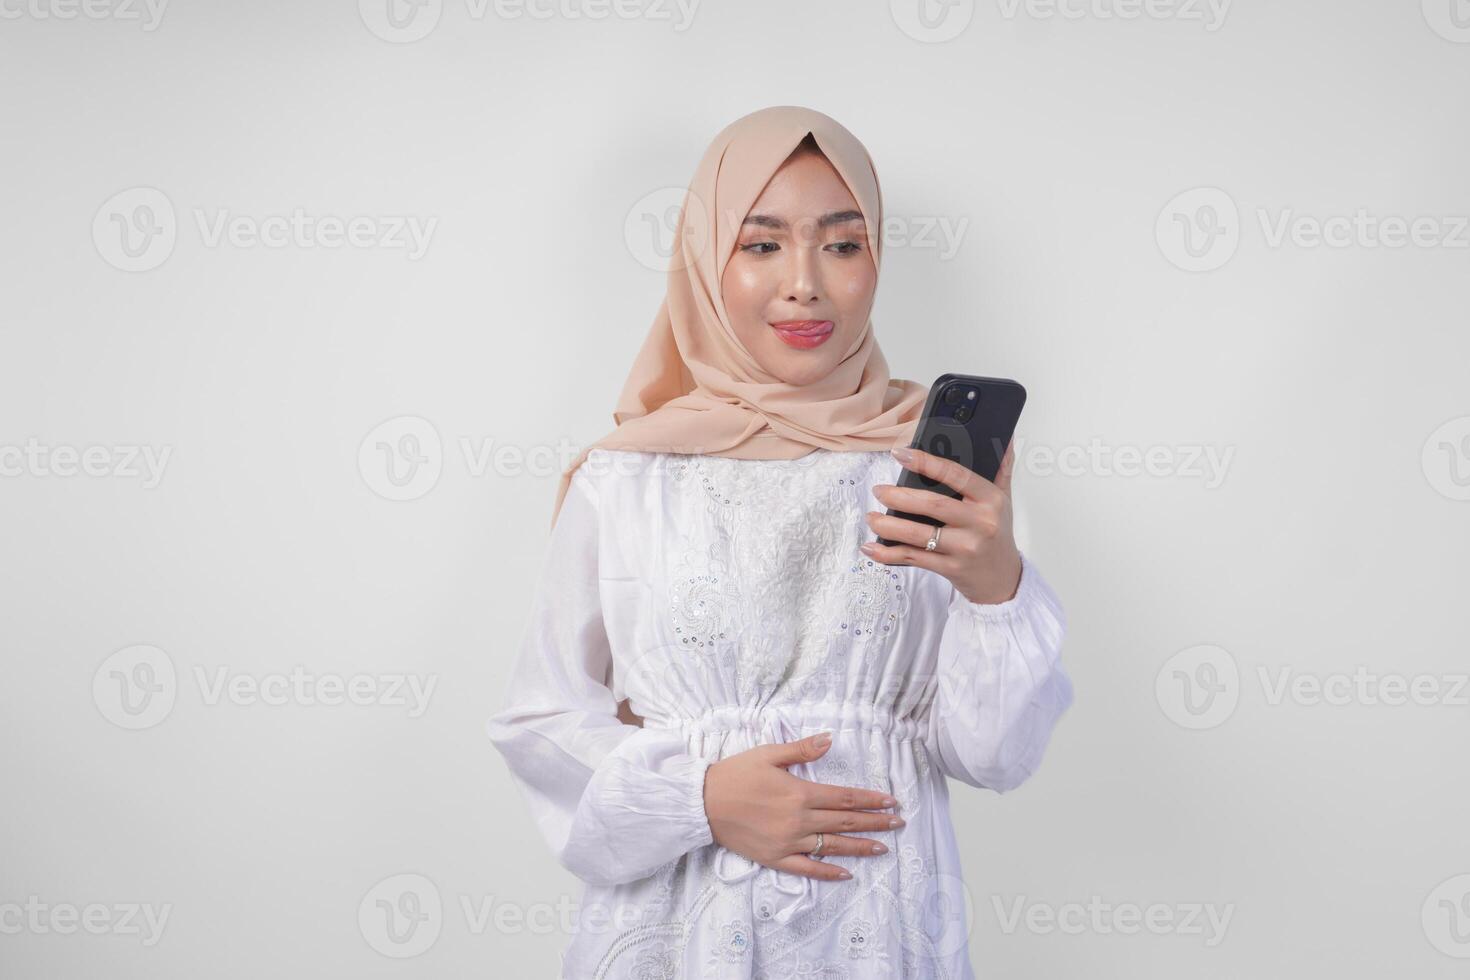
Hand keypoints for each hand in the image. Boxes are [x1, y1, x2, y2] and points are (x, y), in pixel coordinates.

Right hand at [702, 732, 903, 881]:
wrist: (702, 803)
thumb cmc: (735, 774)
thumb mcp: (768, 753)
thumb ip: (802, 749)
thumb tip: (830, 739)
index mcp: (800, 793)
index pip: (845, 797)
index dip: (871, 800)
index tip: (891, 801)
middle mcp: (799, 820)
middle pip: (845, 821)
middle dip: (875, 822)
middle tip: (898, 823)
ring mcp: (788, 842)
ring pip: (833, 846)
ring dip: (860, 846)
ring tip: (883, 848)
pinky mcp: (776, 858)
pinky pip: (807, 870)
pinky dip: (827, 872)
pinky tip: (846, 874)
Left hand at [860, 443, 1021, 604]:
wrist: (1003, 578)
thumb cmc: (997, 533)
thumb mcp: (1004, 498)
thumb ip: (1001, 467)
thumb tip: (1003, 436)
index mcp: (990, 499)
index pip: (956, 475)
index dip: (926, 462)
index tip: (900, 454)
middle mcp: (980, 523)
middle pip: (932, 505)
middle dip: (899, 497)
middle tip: (879, 490)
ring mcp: (965, 548)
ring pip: (919, 535)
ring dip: (888, 526)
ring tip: (871, 517)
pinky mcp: (951, 569)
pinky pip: (914, 559)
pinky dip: (888, 554)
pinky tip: (871, 548)